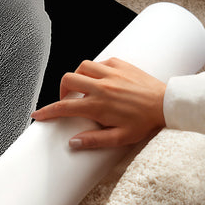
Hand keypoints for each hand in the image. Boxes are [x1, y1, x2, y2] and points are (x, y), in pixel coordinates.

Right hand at [31, 57, 165, 149]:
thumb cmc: (145, 123)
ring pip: (82, 67)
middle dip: (61, 90)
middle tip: (67, 100)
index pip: (64, 107)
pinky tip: (101, 79)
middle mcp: (101, 86)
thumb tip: (72, 143)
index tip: (37, 115)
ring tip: (83, 88)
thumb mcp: (120, 138)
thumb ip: (94, 141)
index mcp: (98, 105)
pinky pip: (100, 62)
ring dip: (78, 77)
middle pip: (68, 80)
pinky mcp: (121, 64)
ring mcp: (111, 73)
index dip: (47, 111)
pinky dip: (95, 69)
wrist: (167, 104)